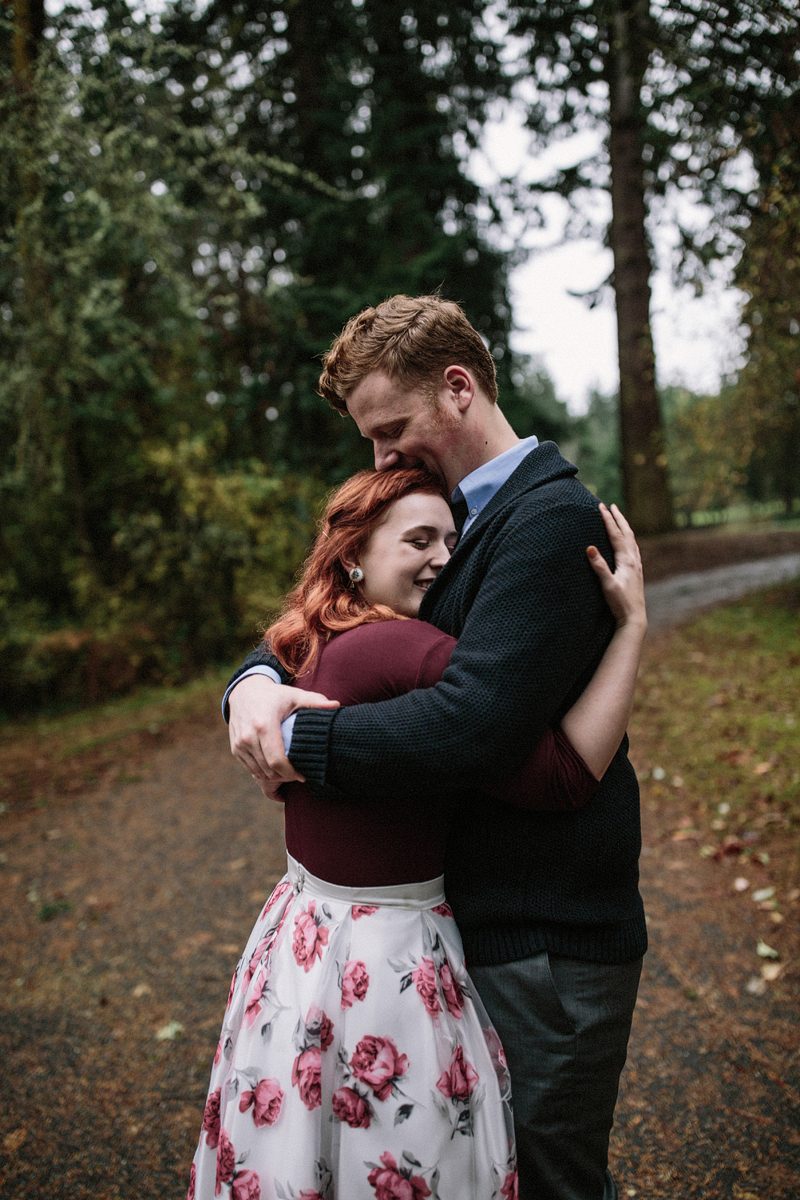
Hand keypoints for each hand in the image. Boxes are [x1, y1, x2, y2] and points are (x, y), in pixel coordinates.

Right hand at [228, 675, 338, 786]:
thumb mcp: (295, 696)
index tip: (304, 776)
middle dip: (285, 777)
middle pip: (268, 770)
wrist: (244, 691)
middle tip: (298, 775)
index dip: (291, 773)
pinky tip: (276, 768)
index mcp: (264, 725)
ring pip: (259, 772)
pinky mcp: (235, 748)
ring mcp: (239, 744)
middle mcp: (248, 736)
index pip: (277, 760)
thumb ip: (315, 702)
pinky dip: (263, 772)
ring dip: (274, 777)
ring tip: (289, 773)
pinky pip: (250, 769)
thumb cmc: (275, 695)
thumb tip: (336, 705)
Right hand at [586, 503, 646, 631]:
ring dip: (624, 527)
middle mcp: (634, 560)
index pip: (616, 535)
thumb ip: (599, 566)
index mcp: (627, 560)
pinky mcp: (636, 572)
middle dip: (618, 518)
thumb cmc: (620, 603)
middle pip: (627, 533)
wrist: (635, 617)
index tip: (601, 506)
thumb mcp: (607, 585)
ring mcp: (637, 566)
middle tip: (611, 506)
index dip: (608, 520)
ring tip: (619, 519)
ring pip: (632, 540)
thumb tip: (589, 548)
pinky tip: (628, 543)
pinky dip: (629, 539)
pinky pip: (633, 549)